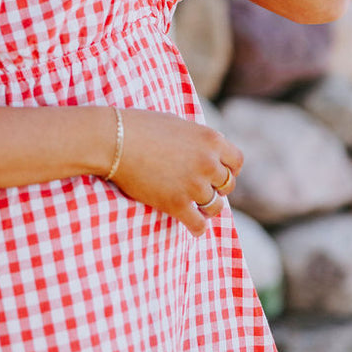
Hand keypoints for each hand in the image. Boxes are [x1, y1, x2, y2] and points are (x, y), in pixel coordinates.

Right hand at [106, 108, 241, 236]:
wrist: (114, 140)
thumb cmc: (141, 127)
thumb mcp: (179, 124)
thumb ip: (198, 139)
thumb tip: (211, 151)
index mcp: (211, 139)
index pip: (237, 162)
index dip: (229, 170)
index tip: (218, 174)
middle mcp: (208, 163)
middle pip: (227, 185)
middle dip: (215, 188)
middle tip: (200, 189)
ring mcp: (194, 185)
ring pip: (215, 206)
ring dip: (206, 207)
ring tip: (195, 207)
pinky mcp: (177, 204)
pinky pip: (198, 225)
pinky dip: (197, 228)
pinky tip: (191, 226)